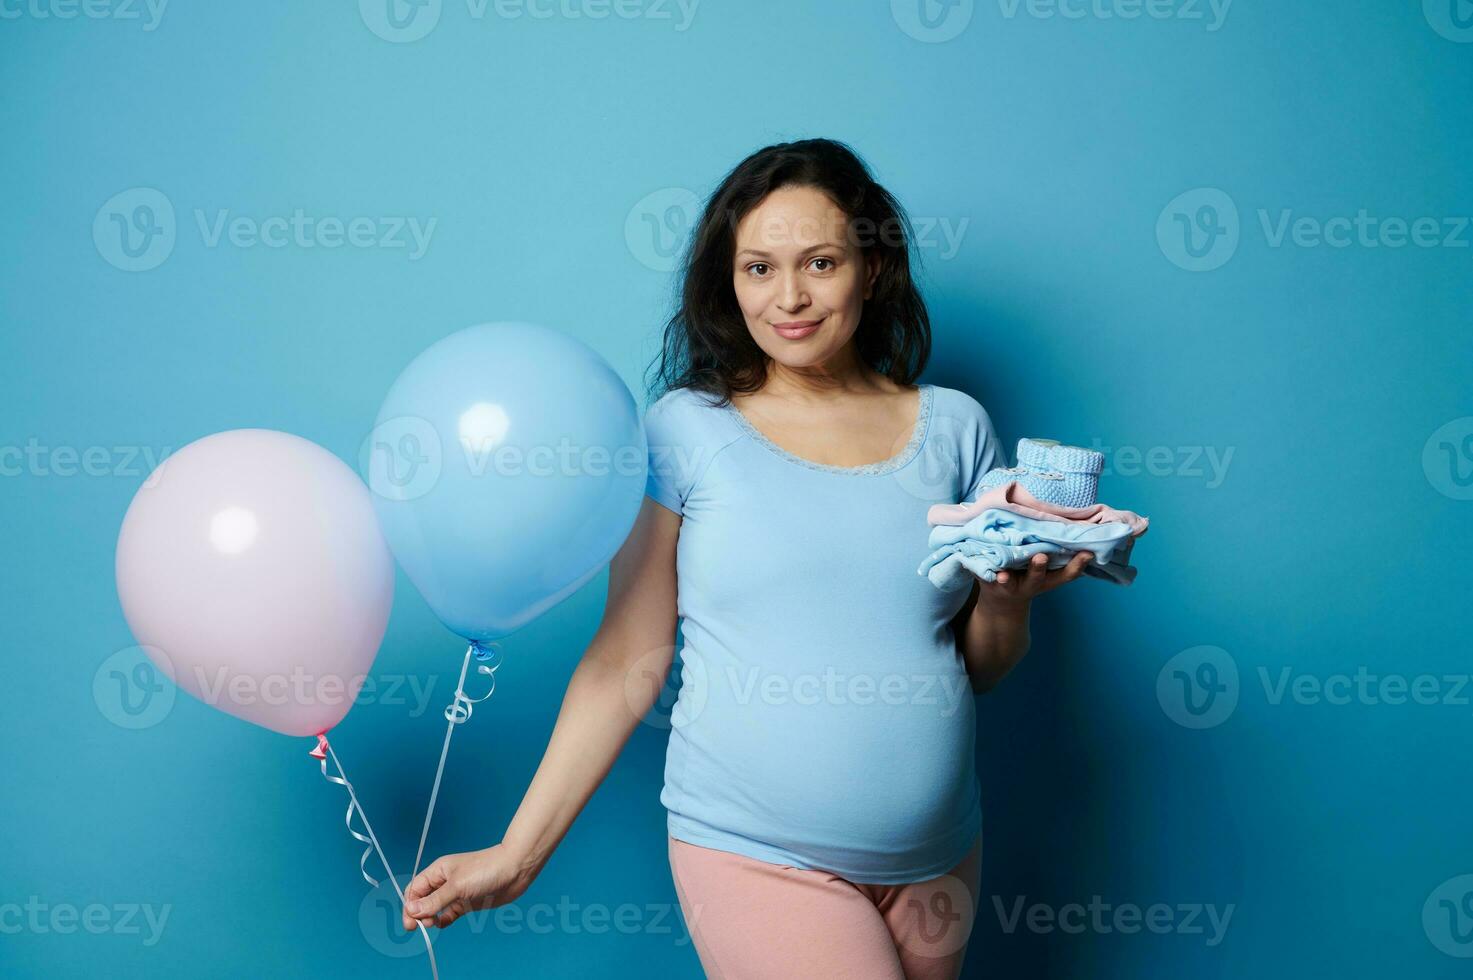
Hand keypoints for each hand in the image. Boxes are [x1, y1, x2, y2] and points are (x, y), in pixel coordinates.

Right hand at [401, 843, 537, 931]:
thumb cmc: (486, 869)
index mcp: (438, 871)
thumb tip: (412, 910)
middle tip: (419, 927)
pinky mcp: (467, 902)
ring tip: (433, 924)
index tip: (411, 921)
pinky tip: (442, 924)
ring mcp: (456, 892)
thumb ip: (434, 900)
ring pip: (435, 908)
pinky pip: (449, 913)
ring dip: (430, 917)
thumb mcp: (457, 886)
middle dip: (417, 913)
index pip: (415, 889)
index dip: (409, 905)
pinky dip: (443, 920)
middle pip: (422, 899)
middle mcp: (445, 881)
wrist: (515, 870)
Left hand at [980, 551, 1094, 605]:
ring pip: (1006, 581)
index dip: (1078, 565)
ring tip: (1002, 576)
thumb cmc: (1028, 575)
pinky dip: (975, 568)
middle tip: (1041, 557)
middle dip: (1038, 567)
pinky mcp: (986, 583)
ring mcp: (1007, 585)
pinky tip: (971, 558)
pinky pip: (980, 574)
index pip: (1067, 574)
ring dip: (1005, 579)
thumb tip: (1079, 525)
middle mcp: (1029, 584)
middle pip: (1036, 577)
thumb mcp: (1047, 571)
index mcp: (1047, 579)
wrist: (1001, 603)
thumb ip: (1058, 552)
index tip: (1087, 553)